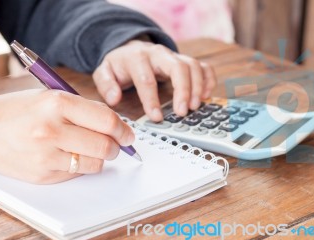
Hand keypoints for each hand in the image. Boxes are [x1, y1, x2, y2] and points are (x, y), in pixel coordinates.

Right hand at [0, 89, 134, 183]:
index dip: (124, 129)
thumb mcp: (49, 96)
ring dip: (100, 159)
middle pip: (105, 146)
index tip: (129, 134)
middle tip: (117, 145)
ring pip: (95, 164)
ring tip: (91, 150)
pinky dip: (80, 166)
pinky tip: (68, 156)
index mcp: (57, 103)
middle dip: (117, 147)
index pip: (106, 120)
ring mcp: (46, 155)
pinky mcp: (42, 175)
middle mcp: (52, 130)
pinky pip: (76, 173)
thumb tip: (114, 124)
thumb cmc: (16, 111)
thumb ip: (82, 109)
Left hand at [93, 40, 216, 120]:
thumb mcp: (105, 72)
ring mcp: (174, 56)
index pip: (146, 78)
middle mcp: (158, 54)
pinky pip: (202, 66)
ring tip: (195, 107)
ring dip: (197, 87)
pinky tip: (206, 96)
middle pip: (177, 67)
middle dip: (183, 90)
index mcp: (137, 58)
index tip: (156, 117)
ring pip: (192, 65)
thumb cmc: (119, 65)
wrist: (129, 49)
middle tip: (182, 112)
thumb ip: (106, 84)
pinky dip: (208, 80)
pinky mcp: (184, 61)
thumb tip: (114, 99)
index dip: (151, 99)